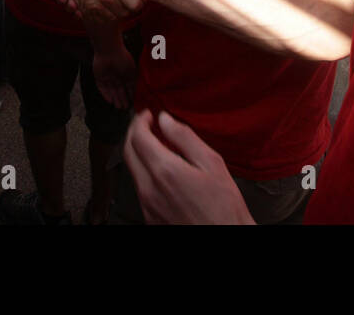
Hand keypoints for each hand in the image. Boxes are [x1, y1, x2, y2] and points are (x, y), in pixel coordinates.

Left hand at [92, 35, 135, 108]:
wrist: (109, 50)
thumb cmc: (123, 58)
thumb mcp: (132, 71)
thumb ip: (133, 82)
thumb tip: (135, 92)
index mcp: (125, 72)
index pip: (128, 86)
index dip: (130, 95)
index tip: (133, 103)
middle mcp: (116, 75)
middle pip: (119, 90)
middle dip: (122, 99)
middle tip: (125, 108)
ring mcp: (107, 76)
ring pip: (111, 91)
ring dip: (115, 99)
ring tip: (119, 107)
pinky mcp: (99, 77)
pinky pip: (102, 88)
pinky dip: (106, 95)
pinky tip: (110, 101)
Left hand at [123, 110, 253, 224]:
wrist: (225, 238)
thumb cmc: (224, 208)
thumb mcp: (212, 164)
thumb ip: (185, 138)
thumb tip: (166, 120)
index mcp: (165, 171)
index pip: (138, 137)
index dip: (140, 121)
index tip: (147, 114)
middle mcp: (150, 189)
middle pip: (128, 152)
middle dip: (133, 134)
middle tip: (145, 125)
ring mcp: (147, 206)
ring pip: (133, 171)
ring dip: (139, 154)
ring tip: (156, 146)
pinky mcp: (150, 218)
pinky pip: (140, 189)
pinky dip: (145, 173)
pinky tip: (162, 171)